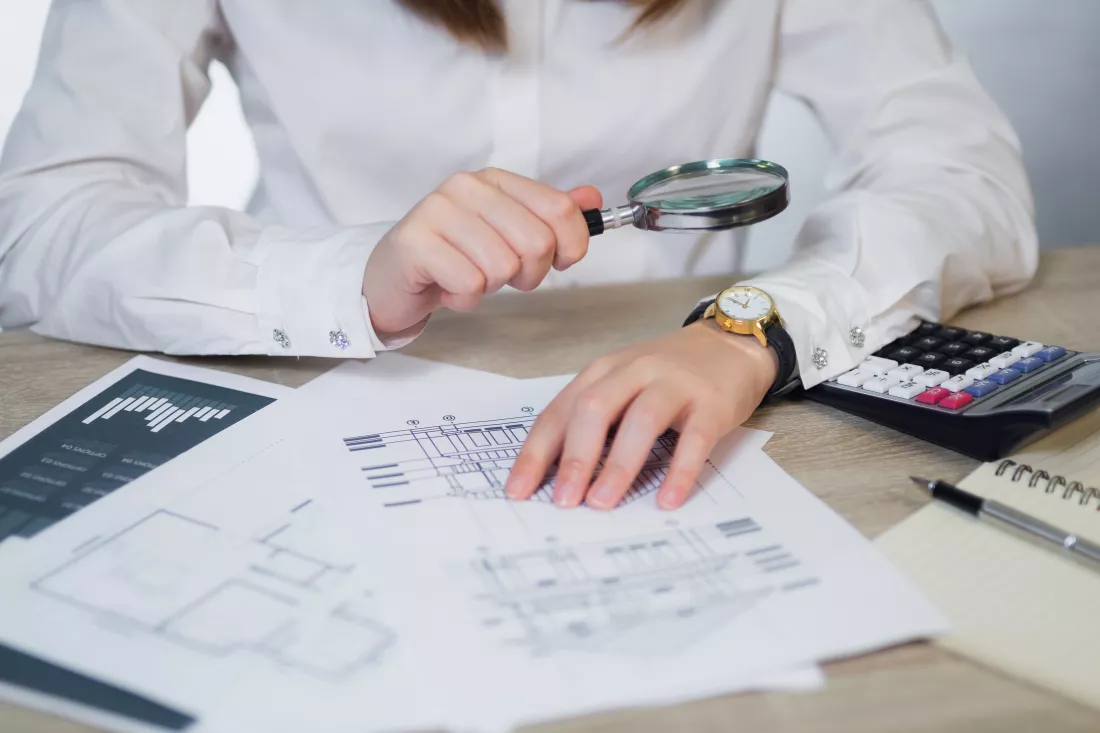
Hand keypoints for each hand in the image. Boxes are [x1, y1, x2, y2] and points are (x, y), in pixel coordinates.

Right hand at [362, 168, 601, 335]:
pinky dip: (465, 300)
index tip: (558, 262)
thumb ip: (548, 215)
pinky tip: (448, 289)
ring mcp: (437, 212)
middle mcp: (465, 188)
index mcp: (494, 181)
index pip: (559, 209)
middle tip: (503, 277)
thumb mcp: (506, 234)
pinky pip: (470, 285)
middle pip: (536, 242)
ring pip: (503, 266)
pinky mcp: (415, 243)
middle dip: (529, 274)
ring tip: (468, 278)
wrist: (392, 280)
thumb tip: (591, 198)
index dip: (570, 246)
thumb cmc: (453, 258)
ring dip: (491, 287)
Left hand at [505, 322, 778, 509]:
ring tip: (603, 503)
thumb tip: (558, 477)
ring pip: (641, 421)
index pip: (560, 412)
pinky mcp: (712, 403)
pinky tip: (668, 500)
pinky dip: (679, 471)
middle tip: (562, 500)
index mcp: (603, 371)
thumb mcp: (623, 385)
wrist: (732, 344)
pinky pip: (694, 439)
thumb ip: (595, 419)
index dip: (536, 452)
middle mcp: (634, 372)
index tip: (517, 490)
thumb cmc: (669, 374)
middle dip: (574, 457)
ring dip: (618, 464)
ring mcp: (675, 384)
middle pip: (595, 409)